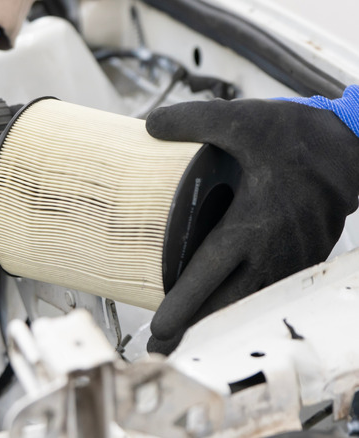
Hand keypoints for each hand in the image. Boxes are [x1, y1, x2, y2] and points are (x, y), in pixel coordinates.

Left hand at [145, 97, 358, 353]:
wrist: (351, 150)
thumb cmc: (300, 138)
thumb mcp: (243, 120)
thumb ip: (193, 121)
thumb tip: (151, 125)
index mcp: (250, 225)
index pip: (207, 276)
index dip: (181, 305)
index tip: (160, 328)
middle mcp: (269, 252)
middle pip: (225, 305)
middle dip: (193, 329)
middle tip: (163, 349)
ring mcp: (288, 261)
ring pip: (246, 305)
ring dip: (216, 322)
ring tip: (186, 339)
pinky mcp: (299, 261)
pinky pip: (266, 293)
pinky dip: (241, 308)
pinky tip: (222, 311)